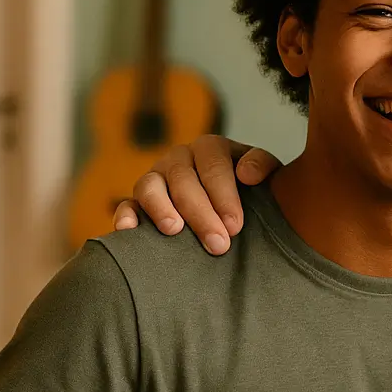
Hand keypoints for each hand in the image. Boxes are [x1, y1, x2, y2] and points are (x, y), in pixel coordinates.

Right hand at [111, 134, 282, 254]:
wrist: (237, 204)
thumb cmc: (252, 190)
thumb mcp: (266, 174)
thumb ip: (262, 166)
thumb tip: (248, 174)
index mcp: (210, 148)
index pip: (214, 165)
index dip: (224, 195)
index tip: (235, 226)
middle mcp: (179, 158)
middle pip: (183, 180)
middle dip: (201, 213)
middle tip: (219, 244)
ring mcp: (156, 178)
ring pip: (149, 186)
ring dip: (160, 208)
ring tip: (174, 230)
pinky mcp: (138, 200)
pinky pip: (126, 204)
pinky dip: (125, 215)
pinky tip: (130, 231)